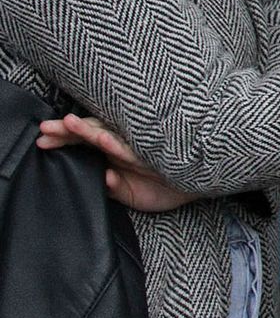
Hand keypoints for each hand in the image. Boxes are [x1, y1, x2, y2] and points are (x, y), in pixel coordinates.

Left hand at [37, 114, 196, 212]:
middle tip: (44, 129)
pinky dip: (115, 144)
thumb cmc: (166, 186)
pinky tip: (100, 140)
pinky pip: (130, 149)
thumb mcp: (132, 193)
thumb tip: (103, 178)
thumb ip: (114, 187)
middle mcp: (126, 145)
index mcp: (117, 152)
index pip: (86, 142)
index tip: (41, 142)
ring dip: (87, 130)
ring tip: (67, 124)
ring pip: (109, 135)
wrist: (200, 184)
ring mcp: (138, 148)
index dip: (64, 139)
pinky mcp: (151, 154)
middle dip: (67, 131)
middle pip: (92, 132)